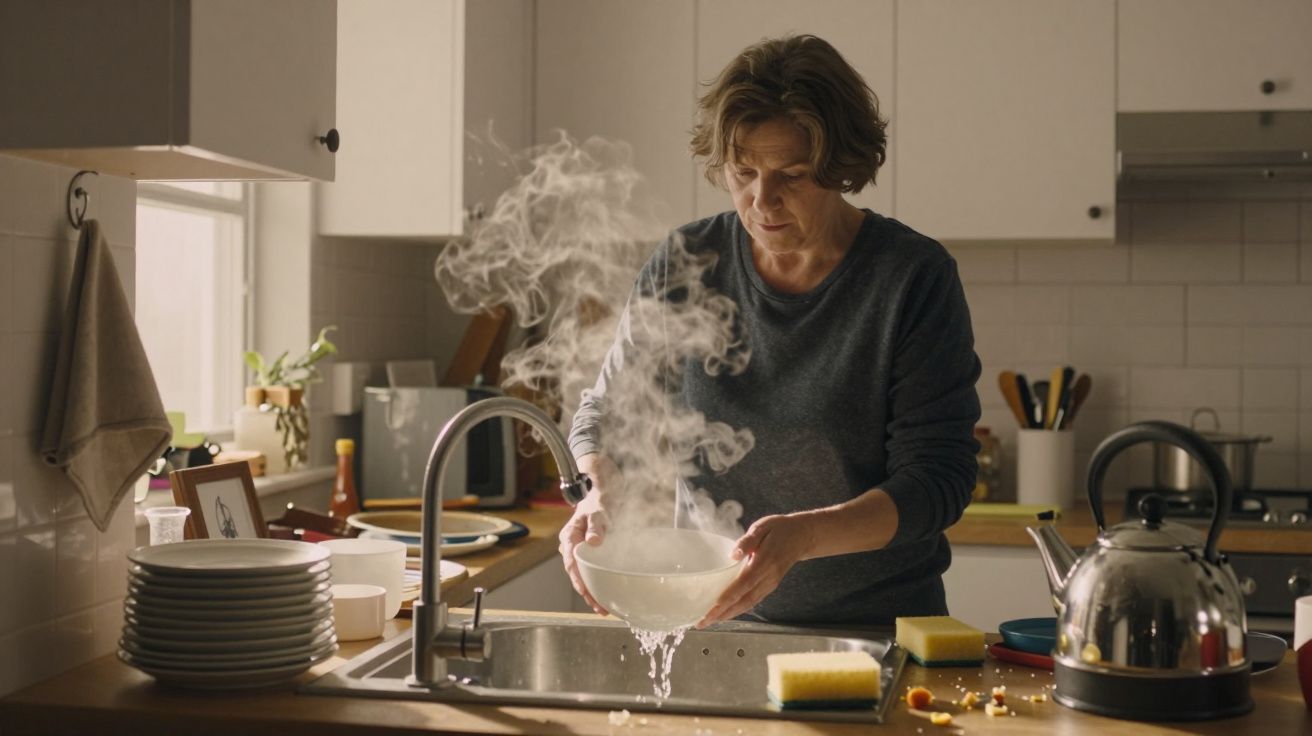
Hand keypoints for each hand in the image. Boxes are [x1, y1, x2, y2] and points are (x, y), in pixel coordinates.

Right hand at [558, 453, 621, 615]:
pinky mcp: (587, 552)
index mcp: (569, 537)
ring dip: (591, 590)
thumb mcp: (598, 513)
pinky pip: (589, 570)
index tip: (587, 593)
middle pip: (576, 573)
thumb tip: (594, 541)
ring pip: (582, 574)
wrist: (601, 494)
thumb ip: (596, 526)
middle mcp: (571, 546)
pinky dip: (596, 581)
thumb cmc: (598, 503)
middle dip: (586, 592)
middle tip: (600, 608)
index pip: (571, 564)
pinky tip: (604, 592)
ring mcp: (578, 550)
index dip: (578, 581)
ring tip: (602, 607)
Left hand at [696, 513, 816, 628]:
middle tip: (702, 622)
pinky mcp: (770, 586)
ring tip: (709, 621)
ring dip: (728, 614)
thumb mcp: (763, 527)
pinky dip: (738, 609)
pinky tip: (726, 612)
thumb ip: (747, 541)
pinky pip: (752, 601)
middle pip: (743, 600)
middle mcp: (768, 577)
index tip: (709, 610)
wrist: (802, 536)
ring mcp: (770, 584)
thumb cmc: (780, 529)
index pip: (742, 585)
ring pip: (747, 604)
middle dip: (722, 613)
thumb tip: (733, 554)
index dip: (725, 599)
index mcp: (765, 562)